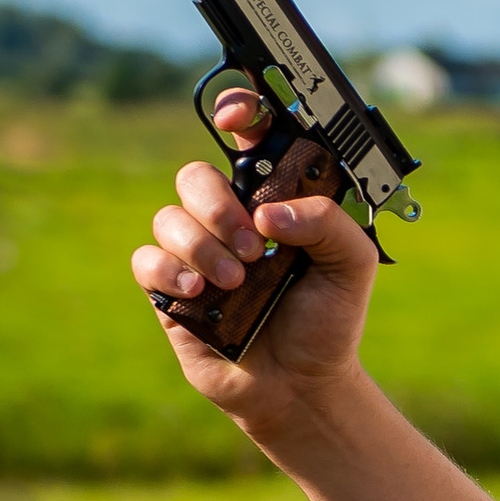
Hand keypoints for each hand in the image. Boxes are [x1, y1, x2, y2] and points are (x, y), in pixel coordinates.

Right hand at [130, 87, 379, 443]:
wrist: (302, 386)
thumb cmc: (326, 322)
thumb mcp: (352, 265)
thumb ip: (327, 222)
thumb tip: (269, 213)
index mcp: (271, 201)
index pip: (246, 141)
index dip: (237, 114)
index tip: (235, 118)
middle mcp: (229, 220)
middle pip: (195, 176)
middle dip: (218, 204)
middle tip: (255, 245)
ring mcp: (196, 253)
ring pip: (168, 217)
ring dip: (202, 245)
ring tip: (238, 281)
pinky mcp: (170, 290)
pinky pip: (147, 260)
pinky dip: (170, 270)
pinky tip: (201, 292)